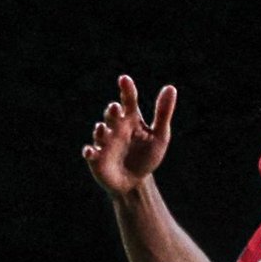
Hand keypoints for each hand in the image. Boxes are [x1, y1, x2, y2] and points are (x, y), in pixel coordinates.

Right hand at [83, 74, 176, 197]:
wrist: (135, 181)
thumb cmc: (147, 155)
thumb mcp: (159, 135)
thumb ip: (163, 113)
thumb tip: (171, 87)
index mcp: (131, 120)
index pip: (128, 101)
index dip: (126, 90)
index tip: (124, 79)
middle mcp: (116, 128)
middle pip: (112, 116)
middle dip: (112, 112)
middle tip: (116, 108)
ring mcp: (105, 142)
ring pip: (100, 133)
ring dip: (100, 130)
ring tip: (103, 128)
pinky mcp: (97, 158)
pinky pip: (90, 153)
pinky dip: (89, 152)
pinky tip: (90, 151)